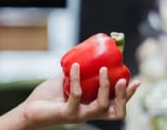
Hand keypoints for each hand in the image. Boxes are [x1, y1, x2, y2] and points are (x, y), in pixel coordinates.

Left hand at [20, 63, 140, 127]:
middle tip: (122, 79)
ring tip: (102, 70)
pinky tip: (76, 66)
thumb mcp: (69, 81)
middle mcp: (90, 114)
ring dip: (104, 87)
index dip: (129, 96)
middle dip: (124, 96)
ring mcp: (80, 115)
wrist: (30, 110)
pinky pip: (76, 96)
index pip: (118, 106)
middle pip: (117, 112)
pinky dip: (77, 79)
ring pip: (101, 106)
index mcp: (93, 107)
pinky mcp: (67, 114)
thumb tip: (88, 51)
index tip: (137, 80)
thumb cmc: (50, 96)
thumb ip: (80, 72)